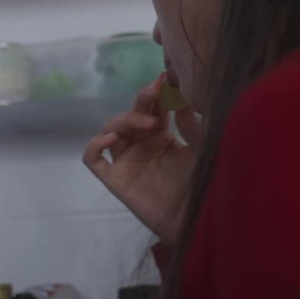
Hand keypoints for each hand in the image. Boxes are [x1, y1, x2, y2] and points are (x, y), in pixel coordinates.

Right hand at [83, 73, 200, 244]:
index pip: (154, 107)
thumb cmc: (204, 186)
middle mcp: (142, 146)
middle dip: (142, 99)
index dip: (157, 91)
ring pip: (111, 130)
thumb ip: (191, 124)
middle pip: (132, 114)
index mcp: (163, 136)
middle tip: (155, 90)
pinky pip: (94, 160)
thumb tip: (180, 97)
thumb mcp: (203, 148)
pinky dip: (95, 146)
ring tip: (148, 122)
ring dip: (125, 119)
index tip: (166, 76)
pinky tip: (111, 138)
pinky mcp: (117, 181)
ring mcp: (127, 162)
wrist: (201, 222)